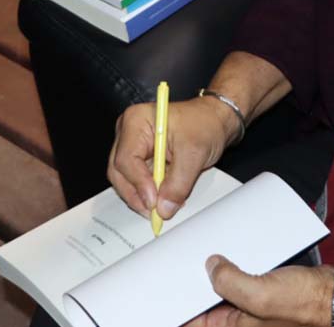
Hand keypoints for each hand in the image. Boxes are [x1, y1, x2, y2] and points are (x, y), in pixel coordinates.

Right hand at [107, 97, 240, 218]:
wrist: (214, 120)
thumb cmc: (204, 124)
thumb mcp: (194, 153)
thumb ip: (178, 183)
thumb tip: (163, 208)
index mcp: (137, 121)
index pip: (126, 158)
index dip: (138, 183)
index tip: (153, 202)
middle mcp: (129, 133)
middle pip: (119, 172)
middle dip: (136, 195)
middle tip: (155, 212)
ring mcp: (132, 146)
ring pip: (125, 180)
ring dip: (142, 196)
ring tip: (163, 206)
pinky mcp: (140, 158)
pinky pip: (137, 181)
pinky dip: (149, 193)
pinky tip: (163, 199)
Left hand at [183, 257, 333, 326]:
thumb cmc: (305, 305)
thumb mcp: (260, 294)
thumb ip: (229, 282)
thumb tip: (211, 266)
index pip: (194, 323)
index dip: (178, 309)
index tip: (163, 292)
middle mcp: (240, 320)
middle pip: (206, 304)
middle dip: (195, 285)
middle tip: (181, 264)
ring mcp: (251, 306)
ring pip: (223, 289)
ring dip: (216, 273)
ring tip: (204, 255)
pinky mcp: (263, 290)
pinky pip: (241, 278)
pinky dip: (234, 266)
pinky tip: (229, 252)